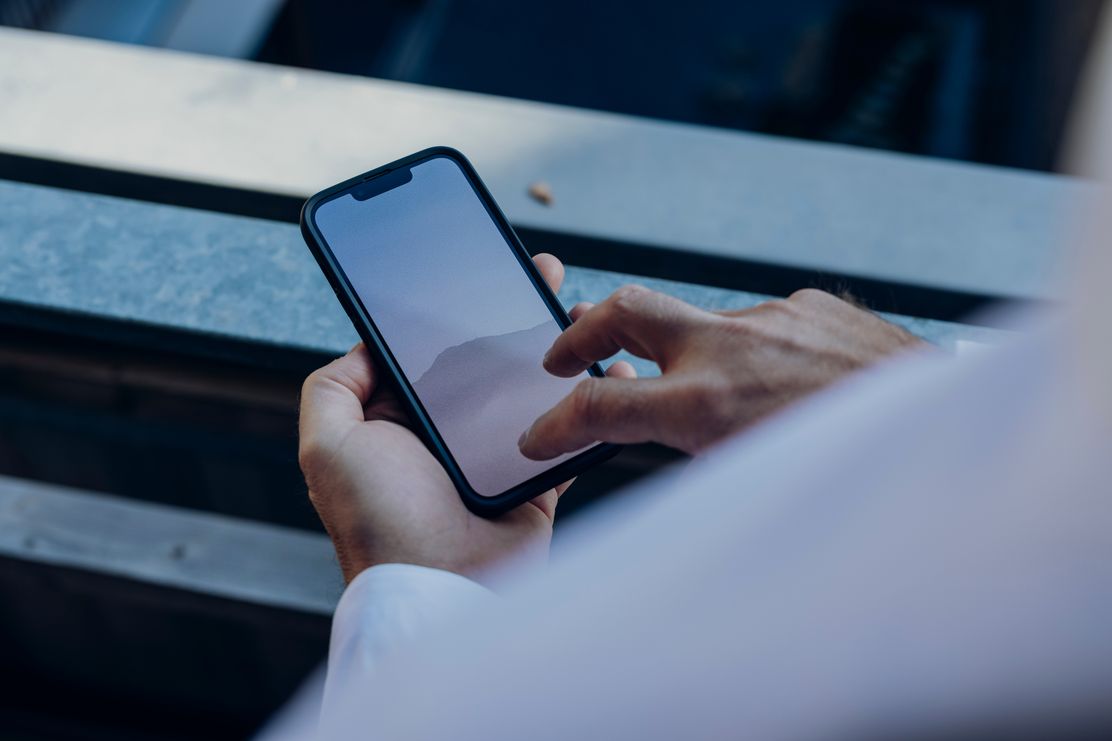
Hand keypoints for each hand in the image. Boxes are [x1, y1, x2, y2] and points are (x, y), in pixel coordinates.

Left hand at [298, 254, 633, 583]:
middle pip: (484, 362)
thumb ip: (333, 388)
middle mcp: (444, 436)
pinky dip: (589, 402)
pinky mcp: (535, 481)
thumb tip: (365, 346)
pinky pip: (567, 432)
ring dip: (554, 350)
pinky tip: (612, 367)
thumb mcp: (327, 446)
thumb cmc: (378, 521)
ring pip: (528, 389)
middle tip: (540, 273)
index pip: (427, 352)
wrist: (440, 590)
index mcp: (398, 422)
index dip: (451, 311)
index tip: (477, 270)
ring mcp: (492, 457)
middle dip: (511, 315)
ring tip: (579, 310)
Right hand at [518, 286, 925, 459]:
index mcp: (706, 404)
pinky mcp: (810, 302)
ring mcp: (771, 315)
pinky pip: (761, 324)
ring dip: (687, 356)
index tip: (538, 437)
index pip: (598, 406)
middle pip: (623, 310)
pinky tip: (787, 385)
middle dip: (580, 331)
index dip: (555, 425)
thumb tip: (668, 443)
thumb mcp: (753, 481)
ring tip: (712, 396)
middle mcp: (730, 347)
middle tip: (563, 356)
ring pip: (699, 325)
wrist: (949, 426)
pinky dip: (754, 353)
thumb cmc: (854, 470)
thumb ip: (696, 454)